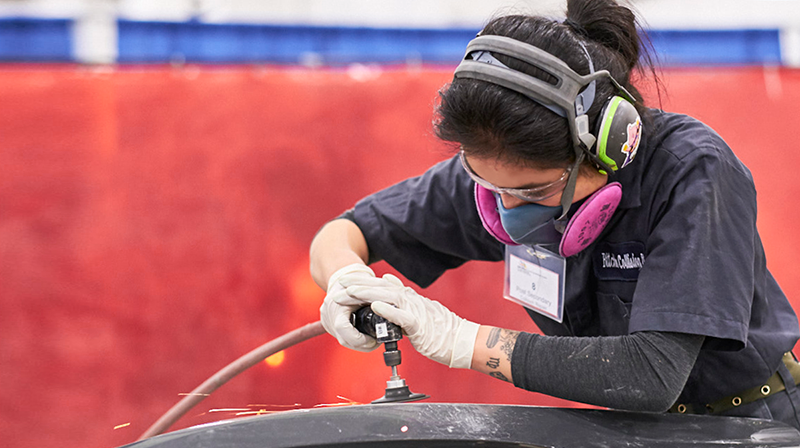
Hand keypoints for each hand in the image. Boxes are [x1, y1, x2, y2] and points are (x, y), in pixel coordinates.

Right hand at [320, 264, 379, 351]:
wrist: (342, 276)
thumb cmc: (358, 282)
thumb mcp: (368, 291)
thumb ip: (377, 302)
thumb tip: (391, 314)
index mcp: (337, 303)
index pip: (343, 328)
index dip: (359, 338)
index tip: (373, 340)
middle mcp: (328, 313)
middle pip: (344, 339)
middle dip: (362, 344)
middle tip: (376, 343)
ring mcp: (326, 319)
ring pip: (343, 340)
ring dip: (358, 343)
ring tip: (372, 341)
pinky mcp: (327, 322)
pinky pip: (341, 335)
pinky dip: (353, 337)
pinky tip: (363, 337)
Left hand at [339, 273, 479, 367]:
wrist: (460, 341)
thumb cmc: (440, 330)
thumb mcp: (418, 310)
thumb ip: (401, 300)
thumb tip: (387, 285)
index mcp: (408, 298)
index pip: (381, 285)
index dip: (362, 282)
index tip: (345, 280)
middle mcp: (411, 300)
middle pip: (381, 288)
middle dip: (359, 285)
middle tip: (339, 283)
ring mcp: (415, 311)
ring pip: (388, 297)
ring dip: (368, 293)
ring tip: (350, 291)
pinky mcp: (420, 326)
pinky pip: (402, 316)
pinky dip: (388, 310)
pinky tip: (375, 306)